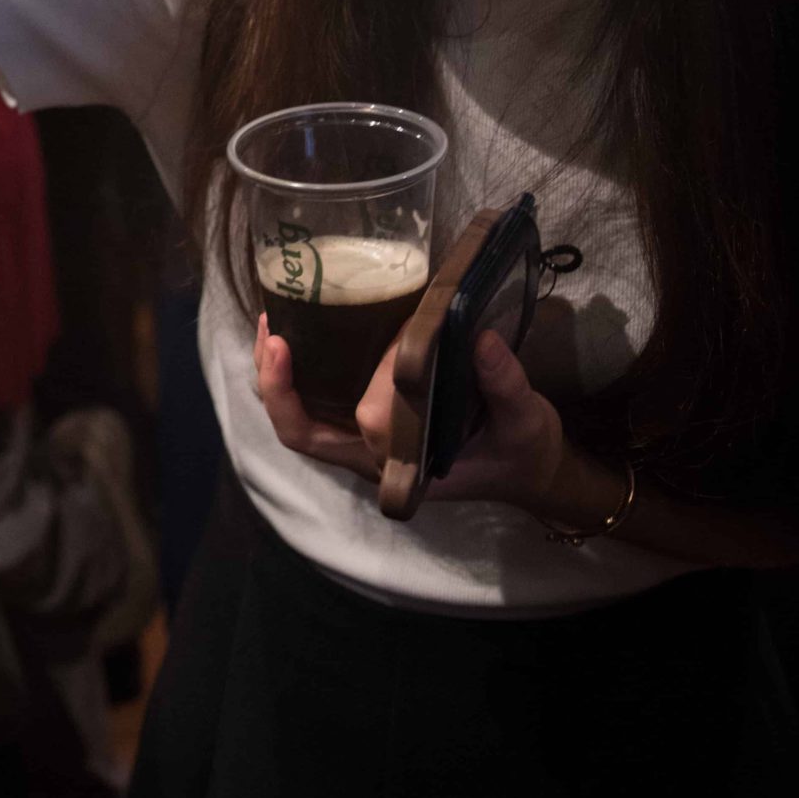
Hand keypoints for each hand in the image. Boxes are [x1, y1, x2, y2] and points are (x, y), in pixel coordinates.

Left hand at [254, 317, 567, 511]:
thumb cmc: (523, 451)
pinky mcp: (363, 432)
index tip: (395, 333)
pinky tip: (294, 335)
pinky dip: (293, 381)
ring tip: (270, 325)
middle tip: (274, 328)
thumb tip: (482, 339)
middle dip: (280, 383)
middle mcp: (375, 462)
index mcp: (410, 466)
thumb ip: (506, 384)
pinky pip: (312, 414)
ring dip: (275, 381)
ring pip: (299, 424)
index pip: (372, 422)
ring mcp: (362, 450)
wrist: (527, 472)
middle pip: (306, 430)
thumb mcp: (527, 421)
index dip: (374, 378)